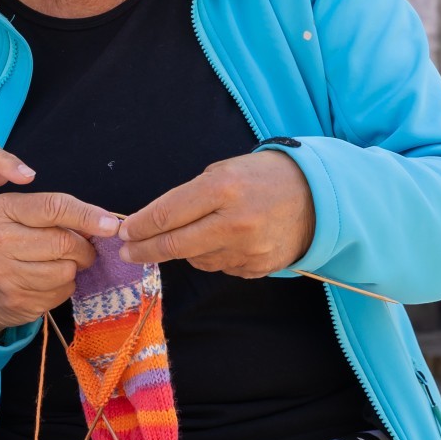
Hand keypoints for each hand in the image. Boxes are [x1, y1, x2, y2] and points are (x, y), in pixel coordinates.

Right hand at [0, 191, 119, 337]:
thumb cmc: (9, 242)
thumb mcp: (21, 216)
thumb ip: (57, 213)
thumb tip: (103, 224)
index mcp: (2, 210)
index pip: (53, 208)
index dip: (87, 215)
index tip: (111, 225)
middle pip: (64, 242)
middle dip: (84, 247)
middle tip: (84, 249)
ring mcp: (6, 275)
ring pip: (66, 270)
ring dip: (74, 268)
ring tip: (62, 264)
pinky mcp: (18, 301)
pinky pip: (62, 292)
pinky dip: (65, 286)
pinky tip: (50, 281)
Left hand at [118, 150, 313, 277]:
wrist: (316, 197)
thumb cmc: (262, 177)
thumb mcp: (224, 170)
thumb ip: (190, 196)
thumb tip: (154, 222)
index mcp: (223, 189)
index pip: (167, 214)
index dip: (139, 226)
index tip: (124, 231)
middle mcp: (234, 222)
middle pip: (174, 245)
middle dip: (144, 249)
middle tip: (127, 251)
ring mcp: (247, 250)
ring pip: (195, 260)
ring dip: (182, 251)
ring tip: (191, 234)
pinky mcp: (257, 268)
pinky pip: (220, 267)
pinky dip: (212, 256)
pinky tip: (222, 241)